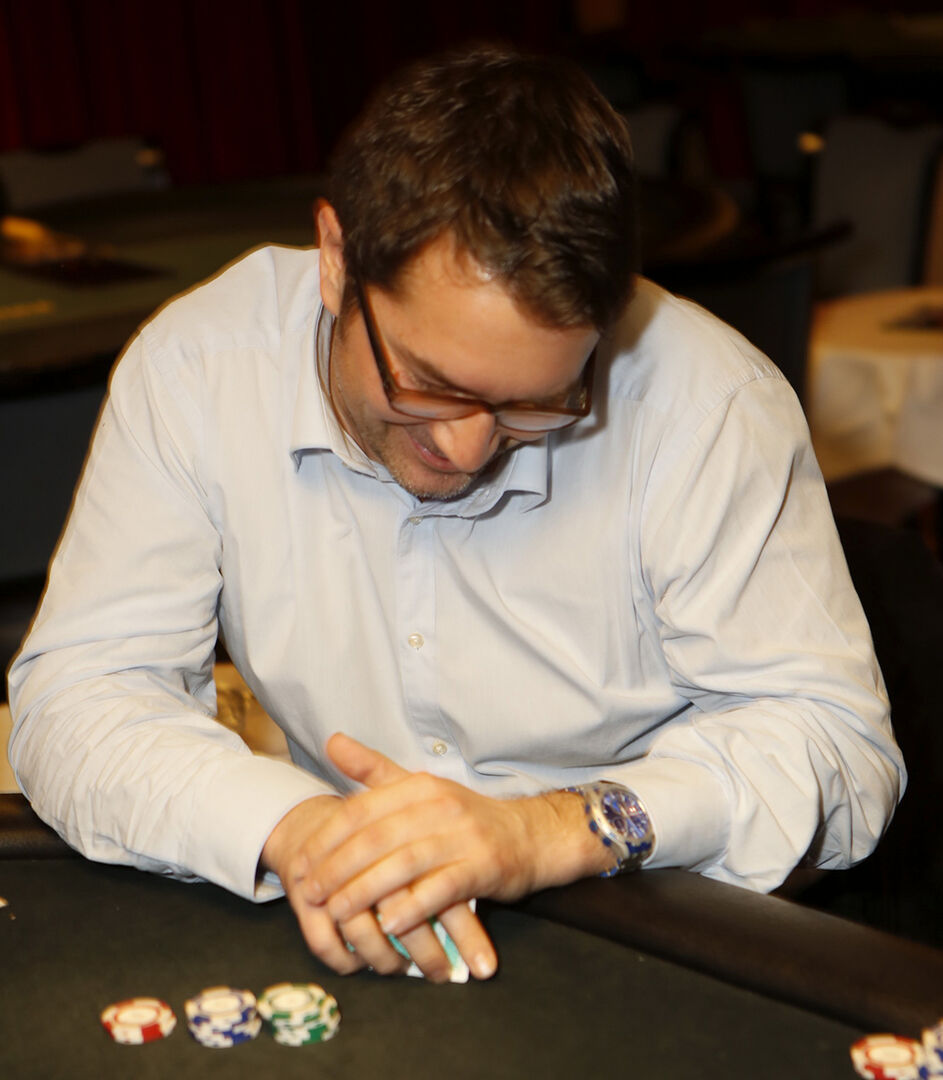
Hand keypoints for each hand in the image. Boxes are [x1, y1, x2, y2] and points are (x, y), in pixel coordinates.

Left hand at [261, 748, 498, 981]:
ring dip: (365, 891)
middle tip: (309, 893)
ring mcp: (463, 836)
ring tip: (337, 912)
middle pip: (376, 838)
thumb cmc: (464, 817)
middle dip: (337, 868)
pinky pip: (441, 888)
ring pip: (403, 864)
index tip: (301, 864)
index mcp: (419, 785)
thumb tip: (331, 741)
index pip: (360, 810)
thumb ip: (373, 769)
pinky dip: (412, 906)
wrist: (528, 835)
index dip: (326, 839)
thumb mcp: (419, 787)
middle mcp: (440, 805)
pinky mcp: (483, 866)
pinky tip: (388, 924)